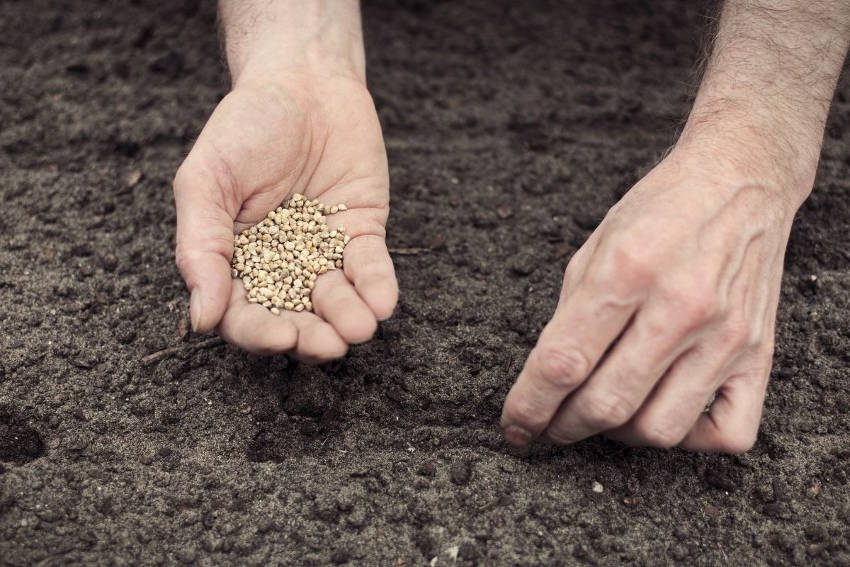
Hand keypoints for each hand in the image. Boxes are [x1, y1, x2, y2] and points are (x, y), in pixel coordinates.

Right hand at [173, 72, 396, 360]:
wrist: (302, 81)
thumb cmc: (244, 127)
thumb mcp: (206, 181)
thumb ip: (201, 246)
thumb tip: (201, 318)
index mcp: (236, 262)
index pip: (245, 313)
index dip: (260, 331)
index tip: (279, 336)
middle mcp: (280, 265)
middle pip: (295, 316)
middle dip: (312, 335)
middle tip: (328, 345)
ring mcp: (323, 252)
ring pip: (335, 298)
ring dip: (348, 317)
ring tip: (359, 328)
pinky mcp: (362, 232)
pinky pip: (371, 266)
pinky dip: (377, 285)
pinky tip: (382, 303)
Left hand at [501, 149, 797, 451]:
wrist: (739, 180)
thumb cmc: (659, 211)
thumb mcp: (594, 245)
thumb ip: (570, 315)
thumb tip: (547, 382)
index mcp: (625, 270)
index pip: (562, 362)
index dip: (528, 407)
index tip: (514, 428)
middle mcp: (679, 306)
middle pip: (606, 405)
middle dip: (562, 427)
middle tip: (550, 425)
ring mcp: (725, 335)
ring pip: (658, 430)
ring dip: (618, 435)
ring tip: (606, 412)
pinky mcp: (759, 354)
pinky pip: (727, 433)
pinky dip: (688, 439)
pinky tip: (664, 411)